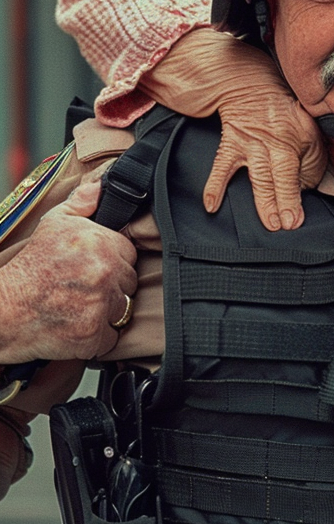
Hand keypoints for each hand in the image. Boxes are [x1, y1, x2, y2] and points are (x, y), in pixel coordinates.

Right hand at [0, 179, 137, 361]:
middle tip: (83, 288)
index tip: (93, 268)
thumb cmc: (29, 267)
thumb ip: (82, 203)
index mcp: (101, 242)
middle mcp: (105, 272)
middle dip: (112, 286)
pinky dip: (97, 336)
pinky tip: (76, 325)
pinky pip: (111, 336)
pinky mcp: (94, 335)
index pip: (130, 254)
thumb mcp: (53, 224)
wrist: (6, 309)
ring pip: (123, 310)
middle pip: (129, 282)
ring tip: (79, 306)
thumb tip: (101, 187)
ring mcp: (101, 305)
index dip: (112, 261)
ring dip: (106, 311)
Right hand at [143, 29, 325, 230]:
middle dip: (283, 200)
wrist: (252, 86)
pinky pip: (221, 166)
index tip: (296, 219)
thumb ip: (311, 163)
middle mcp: (275, 141)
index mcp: (298, 138)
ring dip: (263, 199)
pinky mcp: (231, 143)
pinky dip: (214, 185)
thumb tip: (304, 193)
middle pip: (280, 174)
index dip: (296, 194)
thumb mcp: (309, 132)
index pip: (299, 170)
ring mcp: (251, 143)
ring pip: (257, 174)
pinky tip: (211, 205)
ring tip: (267, 222)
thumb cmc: (286, 116)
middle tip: (285, 225)